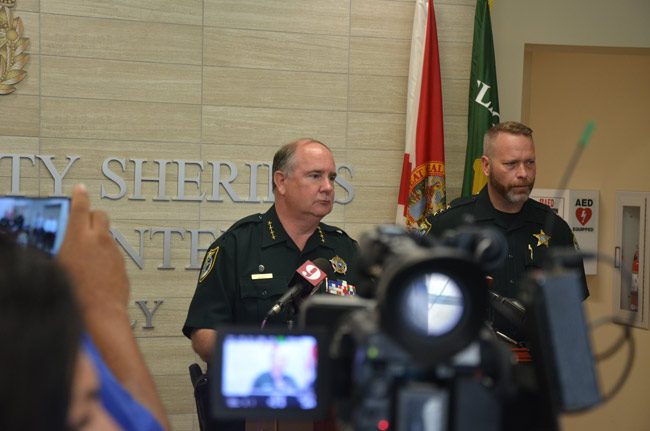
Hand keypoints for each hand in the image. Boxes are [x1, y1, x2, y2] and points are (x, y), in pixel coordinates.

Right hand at [57, 184, 128, 317]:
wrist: (101, 311)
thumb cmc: (77, 294)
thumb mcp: (59, 266)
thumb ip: (64, 248)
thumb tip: (66, 242)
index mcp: (78, 238)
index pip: (80, 207)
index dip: (79, 196)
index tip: (80, 189)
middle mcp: (98, 240)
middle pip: (99, 215)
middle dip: (91, 216)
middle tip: (83, 225)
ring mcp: (113, 249)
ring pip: (106, 234)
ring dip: (98, 237)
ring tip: (87, 256)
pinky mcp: (121, 261)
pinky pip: (112, 250)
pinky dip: (105, 253)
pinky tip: (97, 269)